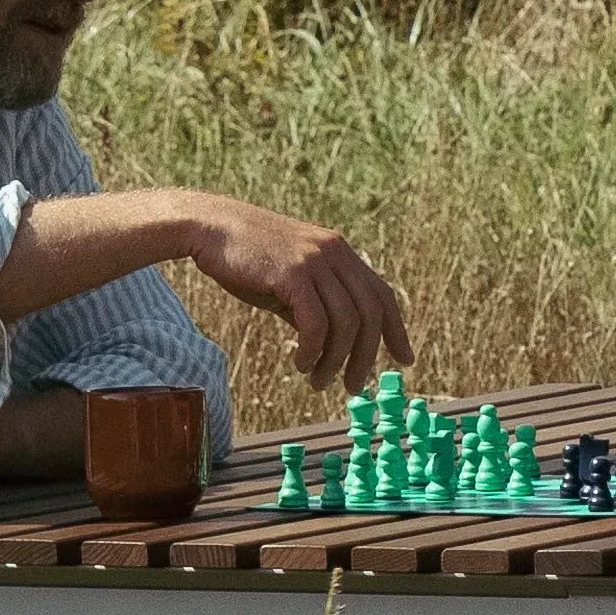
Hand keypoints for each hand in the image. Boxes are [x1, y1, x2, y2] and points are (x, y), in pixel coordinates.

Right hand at [180, 202, 415, 381]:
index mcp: (339, 252)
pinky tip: (300, 363)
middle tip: (354, 387)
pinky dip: (312, 350)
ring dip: (335, 360)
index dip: (396, 330)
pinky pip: (316, 323)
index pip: (382, 295)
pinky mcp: (293, 272)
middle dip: (366, 356)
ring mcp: (315, 260)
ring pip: (347, 322)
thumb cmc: (245, 258)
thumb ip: (313, 306)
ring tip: (318, 381)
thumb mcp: (289, 281)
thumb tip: (330, 346)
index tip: (405, 360)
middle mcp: (335, 253)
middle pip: (371, 313)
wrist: (210, 227)